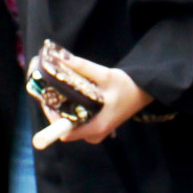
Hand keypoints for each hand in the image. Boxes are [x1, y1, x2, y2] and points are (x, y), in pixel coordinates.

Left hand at [35, 53, 151, 148]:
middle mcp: (93, 134)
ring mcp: (95, 132)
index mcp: (96, 127)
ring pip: (69, 124)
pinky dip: (70, 108)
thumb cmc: (127, 86)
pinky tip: (68, 94)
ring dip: (61, 108)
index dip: (52, 116)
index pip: (64, 131)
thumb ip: (83, 67)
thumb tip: (61, 57)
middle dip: (55, 108)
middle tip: (49, 89)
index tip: (48, 99)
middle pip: (64, 127)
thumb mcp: (106, 75)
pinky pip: (76, 121)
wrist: (143, 92)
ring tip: (56, 90)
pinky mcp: (95, 126)